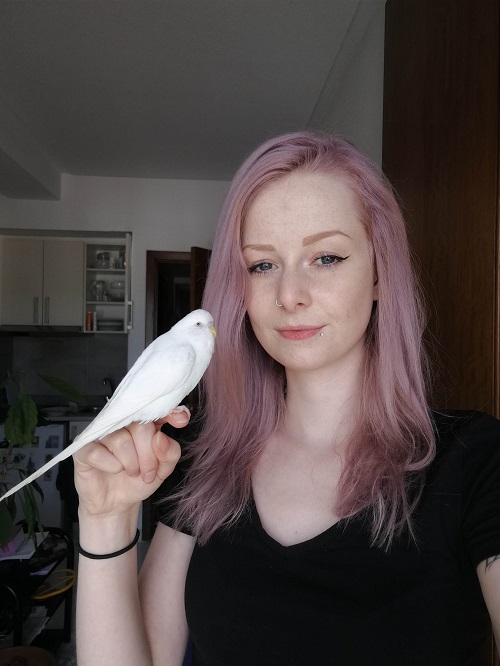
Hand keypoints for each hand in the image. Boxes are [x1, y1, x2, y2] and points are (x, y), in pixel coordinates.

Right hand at [74, 407, 188, 518]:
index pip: (156, 410)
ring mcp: (102, 435)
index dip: (169, 413)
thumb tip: (161, 438)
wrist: (115, 504)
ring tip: (131, 473)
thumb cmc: (136, 482)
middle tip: (147, 473)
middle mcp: (123, 425)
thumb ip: (169, 453)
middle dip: (149, 455)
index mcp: (144, 426)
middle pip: (140, 426)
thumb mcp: (162, 471)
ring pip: (121, 439)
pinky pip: (99, 452)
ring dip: (131, 463)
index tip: (181, 421)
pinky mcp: (85, 449)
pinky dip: (111, 466)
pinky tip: (113, 470)